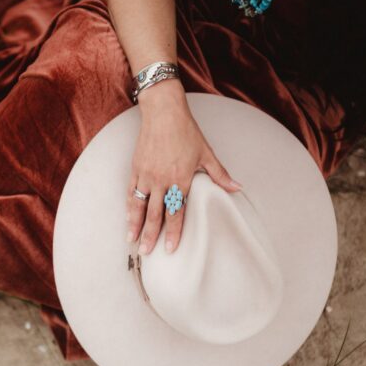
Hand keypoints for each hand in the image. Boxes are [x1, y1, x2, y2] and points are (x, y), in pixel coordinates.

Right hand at [126, 81, 241, 253]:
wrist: (163, 113)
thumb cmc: (186, 132)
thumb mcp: (206, 153)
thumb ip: (220, 174)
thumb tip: (238, 188)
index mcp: (181, 180)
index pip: (177, 213)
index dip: (174, 232)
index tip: (170, 248)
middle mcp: (162, 181)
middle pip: (155, 215)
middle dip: (151, 236)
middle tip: (147, 253)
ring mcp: (146, 176)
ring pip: (139, 206)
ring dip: (135, 225)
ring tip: (132, 241)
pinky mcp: (136, 169)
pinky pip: (131, 192)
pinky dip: (129, 207)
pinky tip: (127, 218)